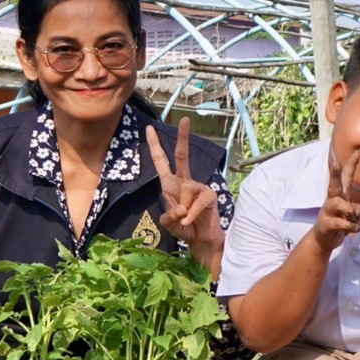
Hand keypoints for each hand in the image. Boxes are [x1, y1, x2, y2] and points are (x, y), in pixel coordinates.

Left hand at [146, 119, 222, 265]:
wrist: (200, 240)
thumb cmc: (183, 228)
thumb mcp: (168, 223)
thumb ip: (169, 215)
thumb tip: (181, 207)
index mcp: (170, 184)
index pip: (162, 161)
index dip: (155, 146)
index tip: (150, 128)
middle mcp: (184, 182)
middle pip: (183, 156)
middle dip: (183, 137)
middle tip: (184, 119)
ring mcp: (198, 187)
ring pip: (186, 188)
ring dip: (183, 207)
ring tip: (185, 218)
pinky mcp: (209, 195)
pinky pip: (197, 201)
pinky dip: (192, 213)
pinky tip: (190, 220)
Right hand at [311, 147, 359, 251]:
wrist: (323, 240)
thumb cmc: (339, 223)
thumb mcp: (351, 214)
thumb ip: (356, 209)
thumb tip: (354, 210)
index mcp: (340, 196)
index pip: (346, 178)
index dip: (351, 165)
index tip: (358, 152)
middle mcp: (332, 201)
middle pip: (334, 185)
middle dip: (335, 174)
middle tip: (336, 164)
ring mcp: (327, 212)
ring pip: (339, 204)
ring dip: (351, 212)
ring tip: (353, 220)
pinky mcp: (326, 224)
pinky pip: (342, 222)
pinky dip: (351, 226)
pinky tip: (355, 230)